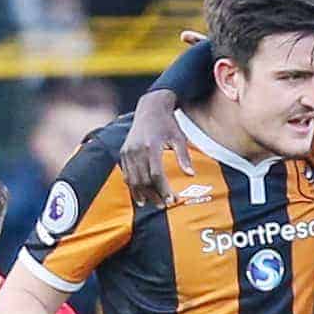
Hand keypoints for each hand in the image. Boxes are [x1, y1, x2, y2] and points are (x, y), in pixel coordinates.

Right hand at [120, 90, 193, 208]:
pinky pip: (127, 174)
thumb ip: (183, 157)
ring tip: (151, 204)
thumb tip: (190, 174)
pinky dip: (133, 186)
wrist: (150, 108)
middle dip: (154, 195)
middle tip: (164, 205)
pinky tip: (140, 196)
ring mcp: (128, 151)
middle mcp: (137, 150)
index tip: (172, 200)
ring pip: (133, 179)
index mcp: (151, 146)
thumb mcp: (179, 138)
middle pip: (143, 180)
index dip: (163, 190)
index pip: (156, 174)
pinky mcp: (123, 152)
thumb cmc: (168, 124)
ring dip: (142, 194)